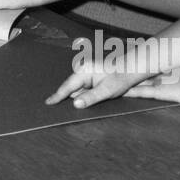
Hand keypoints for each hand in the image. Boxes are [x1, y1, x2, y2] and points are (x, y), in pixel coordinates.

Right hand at [50, 58, 179, 108]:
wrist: (132, 70)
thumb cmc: (121, 78)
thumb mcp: (107, 90)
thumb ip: (90, 97)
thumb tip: (75, 104)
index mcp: (83, 71)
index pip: (67, 87)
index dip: (57, 96)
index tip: (47, 103)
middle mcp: (82, 71)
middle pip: (70, 89)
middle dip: (65, 98)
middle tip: (53, 108)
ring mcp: (86, 74)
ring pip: (76, 89)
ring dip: (76, 98)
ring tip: (65, 107)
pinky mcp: (91, 77)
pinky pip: (83, 88)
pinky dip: (82, 96)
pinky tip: (82, 102)